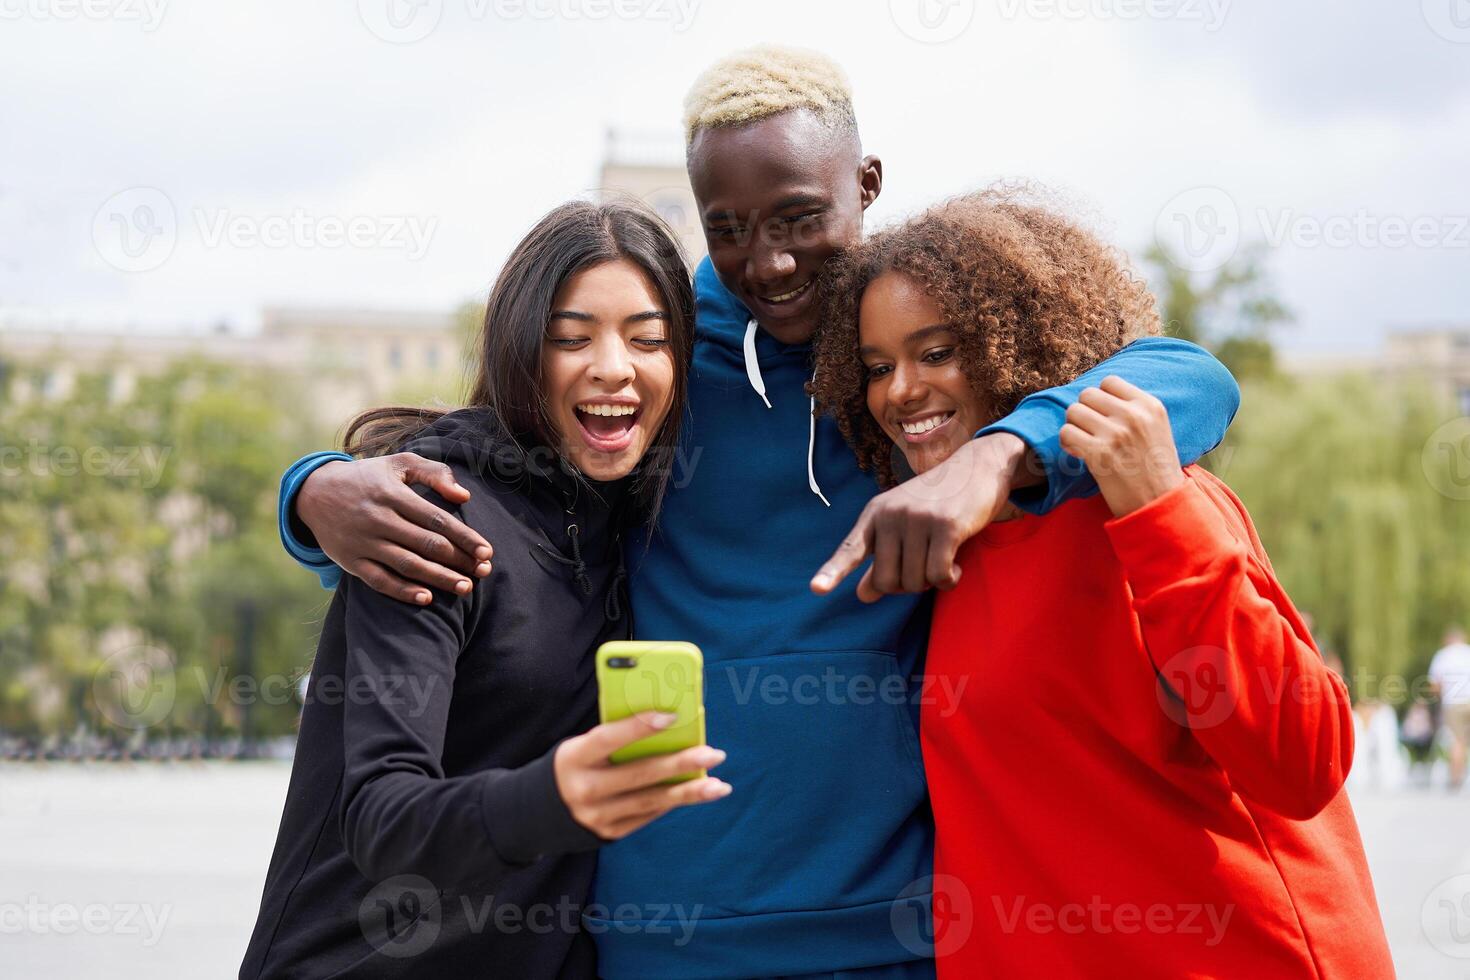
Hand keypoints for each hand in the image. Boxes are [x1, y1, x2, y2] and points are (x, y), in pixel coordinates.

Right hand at [296, 453, 493, 604]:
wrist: (313, 493)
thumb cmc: (368, 477)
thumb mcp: (398, 463)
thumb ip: (434, 473)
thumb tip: (463, 496)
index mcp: (393, 494)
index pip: (436, 519)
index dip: (464, 537)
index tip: (486, 552)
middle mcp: (378, 519)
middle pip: (426, 544)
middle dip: (458, 560)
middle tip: (484, 573)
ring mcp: (363, 542)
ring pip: (407, 564)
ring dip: (438, 578)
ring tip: (465, 588)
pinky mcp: (350, 561)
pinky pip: (379, 580)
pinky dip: (402, 591)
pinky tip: (427, 598)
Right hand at [553, 712, 730, 839]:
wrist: (539, 812)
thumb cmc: (575, 764)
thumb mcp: (582, 748)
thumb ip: (615, 740)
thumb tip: (667, 726)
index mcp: (574, 758)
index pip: (609, 739)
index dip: (639, 727)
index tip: (672, 716)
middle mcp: (585, 789)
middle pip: (639, 774)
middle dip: (680, 764)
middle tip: (714, 753)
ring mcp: (597, 816)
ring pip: (650, 801)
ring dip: (689, 793)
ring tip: (720, 785)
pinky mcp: (609, 833)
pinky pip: (648, 815)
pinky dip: (673, 802)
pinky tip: (698, 793)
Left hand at [810, 432, 1030, 602]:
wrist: (978, 467)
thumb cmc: (938, 502)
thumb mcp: (904, 526)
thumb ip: (883, 560)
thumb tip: (862, 595)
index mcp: (875, 514)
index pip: (850, 548)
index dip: (833, 571)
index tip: (817, 589)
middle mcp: (891, 514)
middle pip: (887, 582)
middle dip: (907, 585)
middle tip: (924, 567)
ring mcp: (918, 518)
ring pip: (915, 581)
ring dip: (932, 581)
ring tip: (943, 559)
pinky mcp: (947, 526)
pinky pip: (939, 575)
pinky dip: (948, 580)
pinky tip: (957, 568)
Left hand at [1058, 375, 1183, 516]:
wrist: (1159, 503)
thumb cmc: (1155, 468)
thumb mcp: (1157, 429)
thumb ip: (1134, 409)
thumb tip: (1099, 394)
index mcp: (1150, 406)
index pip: (1109, 382)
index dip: (1100, 399)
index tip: (1103, 415)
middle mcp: (1133, 415)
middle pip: (1087, 394)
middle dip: (1084, 412)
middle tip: (1090, 431)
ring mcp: (1115, 433)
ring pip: (1073, 411)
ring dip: (1074, 427)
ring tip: (1085, 442)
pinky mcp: (1099, 453)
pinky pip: (1066, 433)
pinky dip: (1067, 443)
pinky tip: (1079, 453)